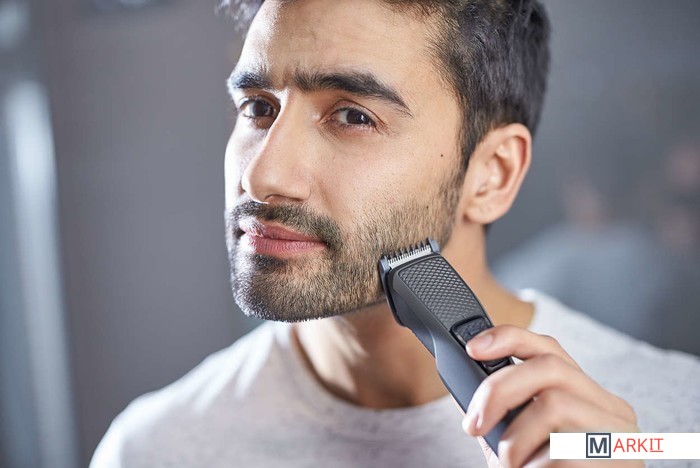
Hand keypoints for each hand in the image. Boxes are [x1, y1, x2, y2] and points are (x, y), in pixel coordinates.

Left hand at [462, 325, 640, 467]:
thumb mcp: (526, 444)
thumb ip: (507, 415)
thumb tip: (466, 386)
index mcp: (586, 397)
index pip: (550, 349)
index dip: (509, 338)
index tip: (474, 347)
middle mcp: (610, 409)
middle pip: (548, 367)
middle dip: (497, 390)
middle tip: (472, 424)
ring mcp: (618, 435)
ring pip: (551, 404)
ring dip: (514, 440)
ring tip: (512, 467)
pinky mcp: (618, 462)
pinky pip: (560, 452)